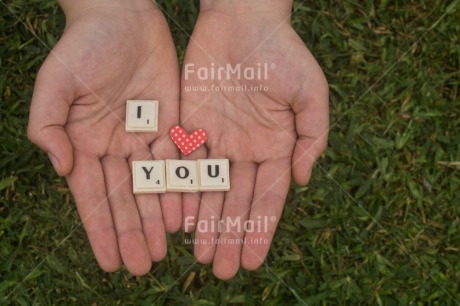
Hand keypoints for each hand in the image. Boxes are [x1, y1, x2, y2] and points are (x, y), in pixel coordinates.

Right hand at [27, 0, 180, 274]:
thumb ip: (48, 128)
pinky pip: (178, 161)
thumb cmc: (82, 47)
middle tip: (141, 266)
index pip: (93, 196)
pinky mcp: (172, 123)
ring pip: (153, 187)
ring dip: (158, 219)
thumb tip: (62, 169)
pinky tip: (185, 213)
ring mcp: (145, 137)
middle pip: (126, 199)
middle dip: (132, 233)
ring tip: (163, 250)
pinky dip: (181, 187)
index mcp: (85, 143)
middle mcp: (116, 147)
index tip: (109, 262)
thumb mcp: (54, 84)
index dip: (101, 230)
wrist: (122, 17)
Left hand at [180, 0, 328, 278]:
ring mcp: (216, 139)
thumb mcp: (311, 93)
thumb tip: (301, 180)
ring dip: (204, 223)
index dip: (260, 230)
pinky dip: (180, 191)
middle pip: (235, 201)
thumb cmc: (283, 53)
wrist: (243, 20)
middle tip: (222, 271)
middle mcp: (245, 149)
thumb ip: (312, 138)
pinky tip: (176, 219)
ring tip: (199, 255)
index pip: (267, 198)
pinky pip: (183, 164)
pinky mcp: (189, 125)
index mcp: (275, 146)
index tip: (253, 261)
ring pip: (207, 190)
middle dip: (230, 236)